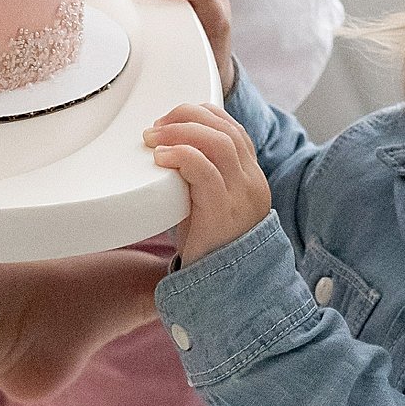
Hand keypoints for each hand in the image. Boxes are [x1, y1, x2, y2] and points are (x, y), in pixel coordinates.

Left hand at [144, 102, 273, 261]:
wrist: (224, 290)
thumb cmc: (208, 248)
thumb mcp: (208, 206)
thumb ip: (200, 179)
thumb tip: (166, 152)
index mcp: (251, 178)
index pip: (234, 129)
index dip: (203, 115)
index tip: (172, 119)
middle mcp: (252, 182)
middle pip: (225, 129)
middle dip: (186, 118)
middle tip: (155, 126)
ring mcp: (241, 196)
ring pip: (217, 142)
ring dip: (180, 132)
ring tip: (152, 139)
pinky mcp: (224, 211)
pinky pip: (205, 170)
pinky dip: (180, 155)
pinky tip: (160, 158)